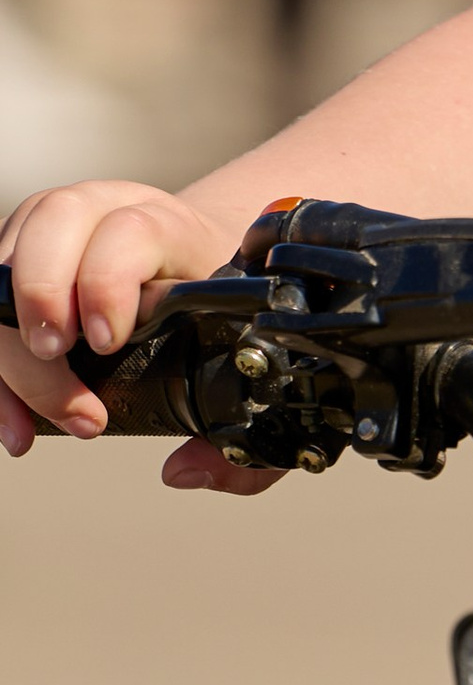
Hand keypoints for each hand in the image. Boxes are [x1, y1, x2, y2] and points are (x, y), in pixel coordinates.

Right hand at [0, 182, 268, 483]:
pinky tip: (14, 425)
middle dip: (41, 295)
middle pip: (50, 224)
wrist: (188, 264)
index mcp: (165, 223)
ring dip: (6, 346)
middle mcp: (98, 212)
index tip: (108, 343)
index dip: (109, 281)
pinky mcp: (12, 265)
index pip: (129, 227)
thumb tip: (184, 472)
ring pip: (2, 262)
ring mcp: (47, 234)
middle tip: (56, 356)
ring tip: (33, 421)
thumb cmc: (211, 309)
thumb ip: (234, 426)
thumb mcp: (237, 349)